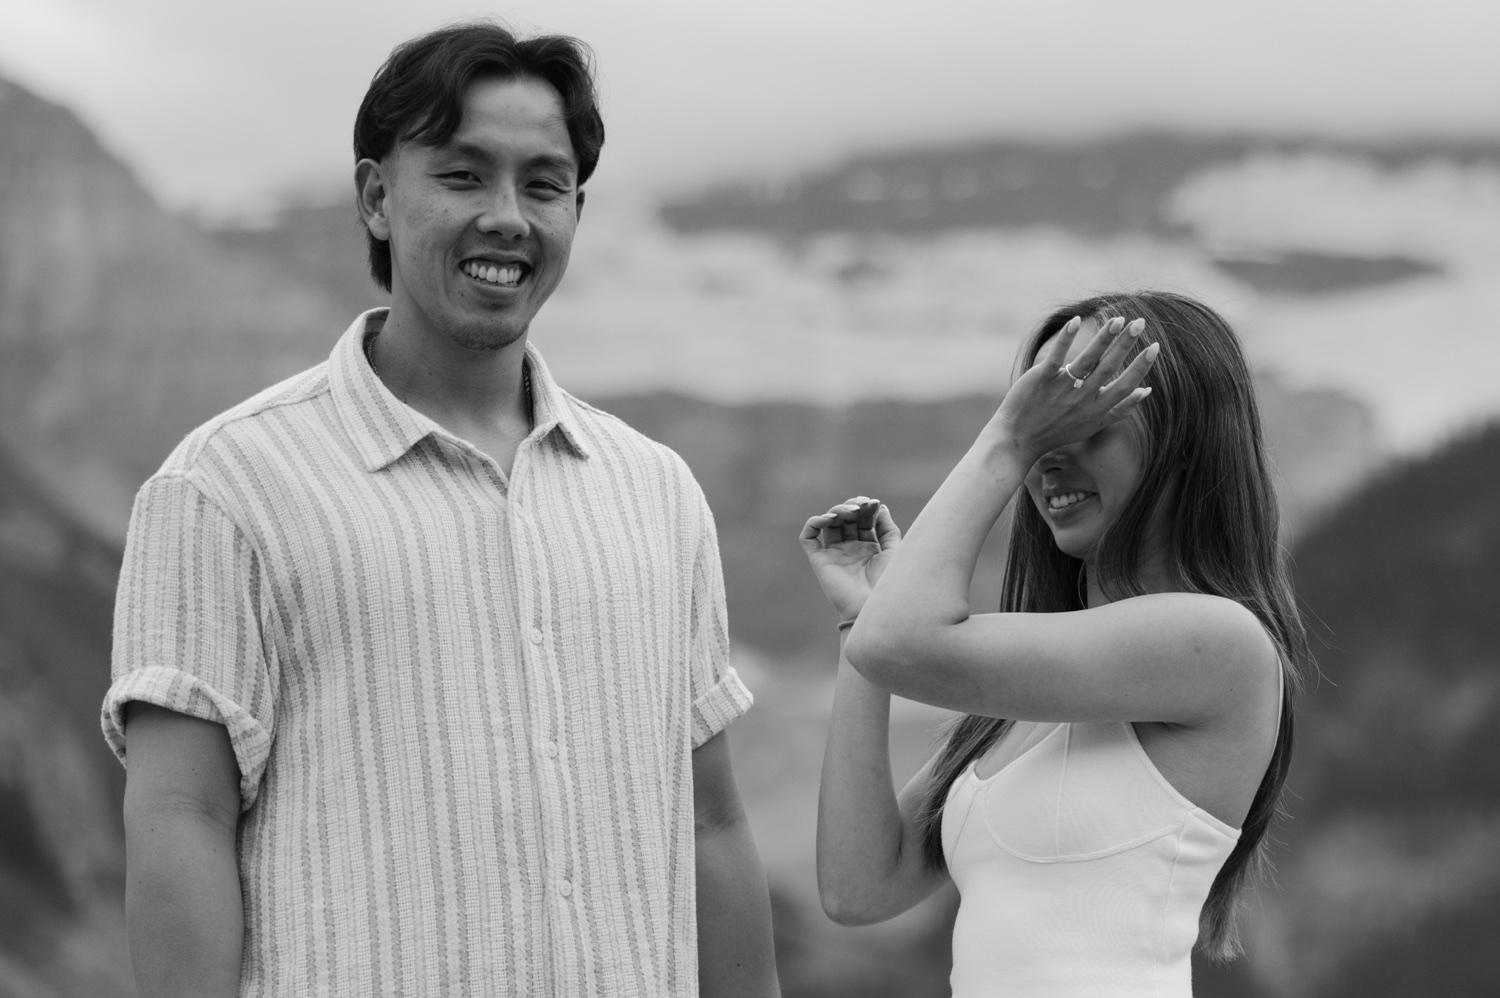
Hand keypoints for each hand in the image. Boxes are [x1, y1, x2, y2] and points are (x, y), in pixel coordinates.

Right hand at [799, 497, 902, 622]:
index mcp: (868, 548)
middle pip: (846, 519)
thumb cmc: (888, 584)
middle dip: (853, 507)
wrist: (874, 608)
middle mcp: (850, 550)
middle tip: (862, 505)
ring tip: (851, 511)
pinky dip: (814, 522)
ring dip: (837, 511)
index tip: (875, 503)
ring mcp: (834, 554)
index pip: (863, 520)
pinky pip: (808, 537)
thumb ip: (888, 529)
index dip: (867, 509)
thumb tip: (881, 507)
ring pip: (828, 523)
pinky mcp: (819, 561)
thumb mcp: (893, 551)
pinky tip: (829, 518)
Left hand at [990, 316, 1158, 460]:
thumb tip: (1146, 391)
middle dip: (1125, 345)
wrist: (1019, 439)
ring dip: (1103, 339)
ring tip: (1118, 320)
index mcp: (1096, 409)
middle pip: (1108, 368)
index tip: (1155, 347)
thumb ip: (1121, 409)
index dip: (1141, 367)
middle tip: (1140, 323)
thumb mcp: (1094, 425)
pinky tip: (1076, 321)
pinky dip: (1066, 340)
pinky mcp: (1041, 380)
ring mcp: (1061, 389)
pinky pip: (1056, 357)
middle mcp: (1081, 399)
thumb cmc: (1059, 430)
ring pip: (1086, 361)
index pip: (1125, 385)